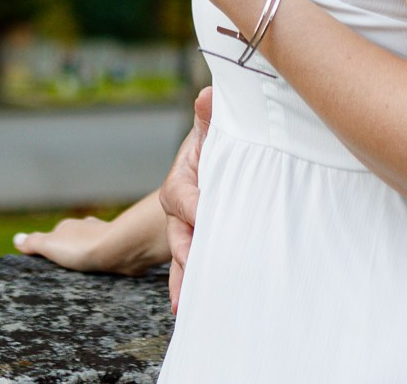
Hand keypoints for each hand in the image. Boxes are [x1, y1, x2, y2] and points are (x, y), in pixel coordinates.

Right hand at [12, 214, 142, 274]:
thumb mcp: (50, 245)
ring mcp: (106, 240)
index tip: (48, 264)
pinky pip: (109, 260)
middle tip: (65, 274)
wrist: (119, 251)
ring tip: (83, 279)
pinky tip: (102, 277)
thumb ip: (34, 242)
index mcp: (70, 227)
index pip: (56, 237)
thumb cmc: (83, 247)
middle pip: (76, 242)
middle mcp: (88, 229)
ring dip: (90, 261)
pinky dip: (104, 267)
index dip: (51, 249)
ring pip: (94, 250)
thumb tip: (16, 239)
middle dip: (72, 255)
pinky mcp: (120, 252)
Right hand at [160, 86, 210, 311]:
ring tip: (185, 304)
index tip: (205, 215)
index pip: (181, 196)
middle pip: (178, 234)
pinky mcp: (203, 247)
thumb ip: (211, 117)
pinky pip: (194, 269)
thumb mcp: (216, 129)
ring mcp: (190, 232)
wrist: (228, 160)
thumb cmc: (220, 143)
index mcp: (181, 181)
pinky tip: (192, 309)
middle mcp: (181, 211)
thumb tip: (207, 96)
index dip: (192, 207)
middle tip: (194, 265)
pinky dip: (192, 287)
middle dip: (185, 251)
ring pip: (182, 257)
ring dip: (184, 279)